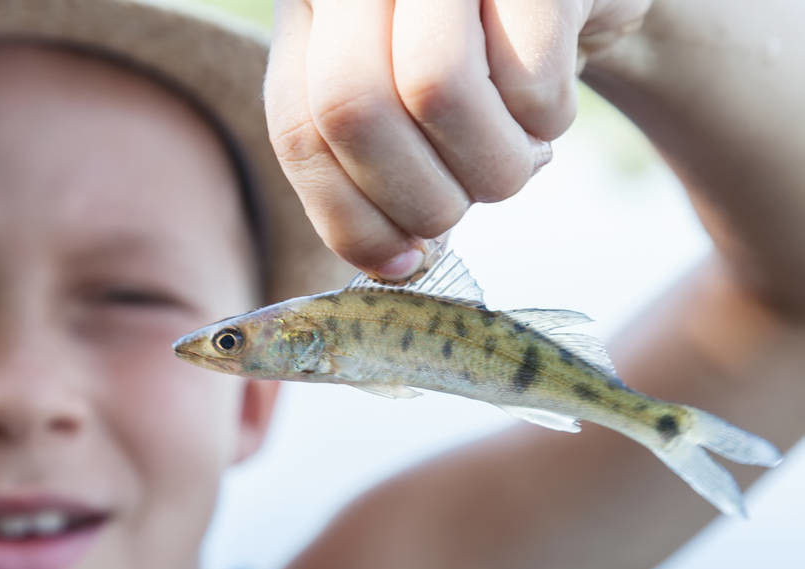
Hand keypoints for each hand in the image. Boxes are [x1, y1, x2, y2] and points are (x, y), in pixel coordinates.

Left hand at [264, 0, 651, 279]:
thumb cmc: (487, 57)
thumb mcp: (410, 102)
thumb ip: (381, 167)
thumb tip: (398, 263)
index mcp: (312, 10)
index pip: (297, 127)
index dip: (346, 216)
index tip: (401, 263)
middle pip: (352, 109)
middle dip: (419, 197)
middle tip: (465, 204)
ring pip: (435, 88)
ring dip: (492, 165)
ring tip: (519, 158)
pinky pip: (529, 72)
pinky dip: (548, 118)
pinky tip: (550, 107)